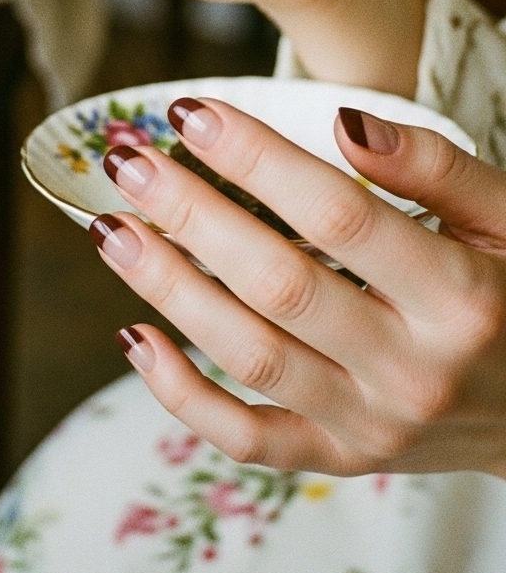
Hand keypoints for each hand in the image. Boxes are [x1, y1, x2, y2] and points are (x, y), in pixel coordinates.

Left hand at [92, 98, 505, 476]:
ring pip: (250, 356)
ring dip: (169, 289)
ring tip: (112, 228)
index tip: (192, 114)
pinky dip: (183, 398)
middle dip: (191, 216)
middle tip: (129, 163)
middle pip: (278, 284)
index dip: (258, 160)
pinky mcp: (345, 459)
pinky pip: (250, 439)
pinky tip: (133, 337)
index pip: (339, 215)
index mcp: (460, 296)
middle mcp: (413, 368)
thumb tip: (343, 120)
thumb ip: (435, 165)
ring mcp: (373, 424)